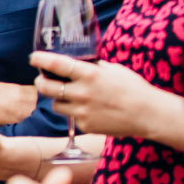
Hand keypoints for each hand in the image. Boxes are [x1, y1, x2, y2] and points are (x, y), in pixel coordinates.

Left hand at [30, 53, 155, 137]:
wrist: (149, 115)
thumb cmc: (134, 89)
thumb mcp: (114, 70)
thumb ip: (94, 67)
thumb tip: (79, 62)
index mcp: (89, 75)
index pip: (55, 64)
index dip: (40, 60)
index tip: (33, 58)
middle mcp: (81, 93)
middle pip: (45, 87)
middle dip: (40, 82)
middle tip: (42, 79)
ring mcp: (81, 111)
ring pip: (55, 104)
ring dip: (58, 99)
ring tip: (70, 96)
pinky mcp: (84, 125)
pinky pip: (71, 117)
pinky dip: (75, 113)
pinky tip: (89, 110)